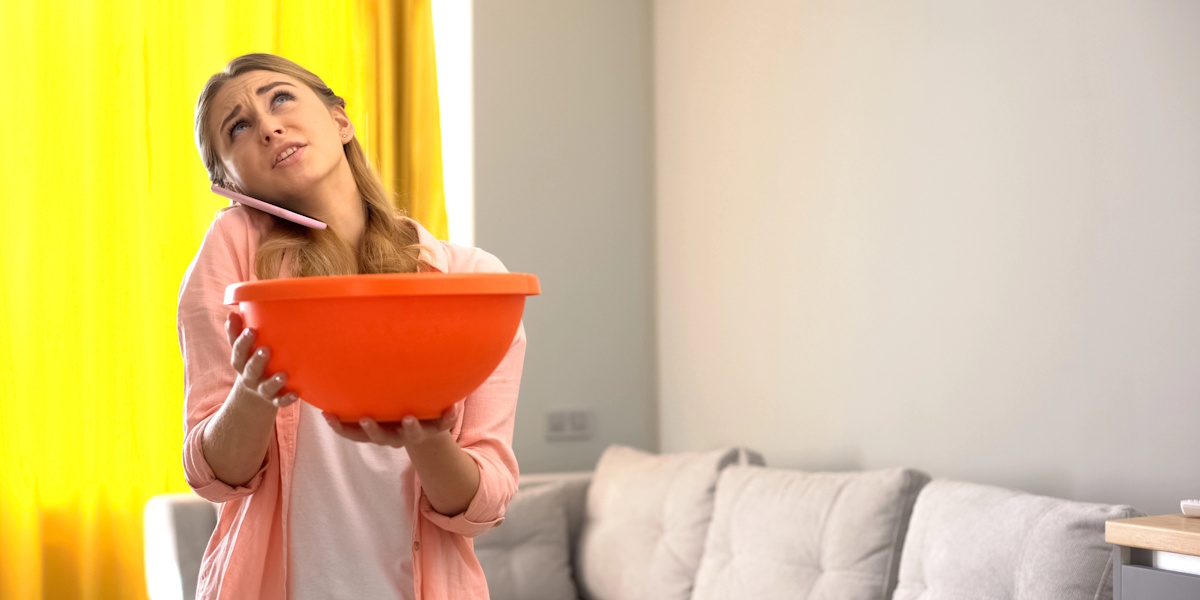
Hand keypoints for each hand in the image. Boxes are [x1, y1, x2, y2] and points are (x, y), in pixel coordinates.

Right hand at [225, 312, 299, 408]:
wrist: (253, 394)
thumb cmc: (250, 360)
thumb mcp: (242, 349)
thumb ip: (237, 331)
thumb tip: (232, 312)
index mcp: (241, 362)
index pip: (239, 352)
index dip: (243, 342)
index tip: (251, 330)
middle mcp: (250, 377)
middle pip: (251, 369)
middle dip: (257, 360)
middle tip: (266, 349)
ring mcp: (262, 390)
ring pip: (266, 387)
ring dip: (274, 381)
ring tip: (283, 375)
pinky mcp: (274, 400)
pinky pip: (280, 401)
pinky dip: (287, 398)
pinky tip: (296, 393)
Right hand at [323, 401, 462, 447]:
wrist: (428, 427)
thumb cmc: (395, 409)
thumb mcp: (379, 402)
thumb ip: (365, 388)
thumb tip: (338, 356)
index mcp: (379, 431)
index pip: (355, 434)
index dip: (341, 427)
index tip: (329, 415)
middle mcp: (395, 435)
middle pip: (381, 437)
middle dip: (372, 429)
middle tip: (364, 418)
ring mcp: (416, 433)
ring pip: (412, 434)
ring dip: (411, 427)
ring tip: (409, 417)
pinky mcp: (437, 427)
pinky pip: (443, 424)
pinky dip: (448, 417)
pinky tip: (453, 407)